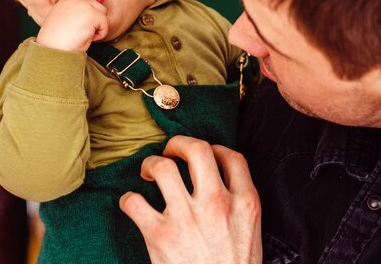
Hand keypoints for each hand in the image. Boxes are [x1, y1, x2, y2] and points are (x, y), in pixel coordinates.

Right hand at [36, 0, 108, 51]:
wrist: (55, 48)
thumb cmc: (57, 40)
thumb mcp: (62, 19)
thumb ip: (74, 11)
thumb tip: (88, 15)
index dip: (87, 12)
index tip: (80, 24)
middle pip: (96, 5)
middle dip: (93, 19)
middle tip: (80, 32)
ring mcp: (84, 5)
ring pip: (102, 13)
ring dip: (97, 26)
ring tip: (84, 34)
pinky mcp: (93, 14)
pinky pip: (105, 24)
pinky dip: (100, 35)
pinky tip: (86, 38)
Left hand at [119, 135, 261, 263]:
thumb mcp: (252, 231)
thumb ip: (240, 203)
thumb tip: (221, 180)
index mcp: (245, 202)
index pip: (231, 156)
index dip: (216, 148)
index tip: (205, 155)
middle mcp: (216, 203)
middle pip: (197, 150)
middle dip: (179, 143)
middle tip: (171, 151)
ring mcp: (187, 218)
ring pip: (162, 168)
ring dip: (150, 164)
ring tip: (148, 172)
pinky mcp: (159, 236)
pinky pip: (134, 201)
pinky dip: (129, 199)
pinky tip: (132, 204)